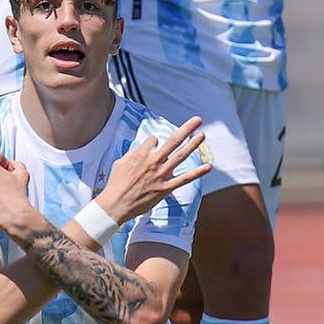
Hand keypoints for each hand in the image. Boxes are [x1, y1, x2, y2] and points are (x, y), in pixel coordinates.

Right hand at [96, 116, 210, 223]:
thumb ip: (133, 154)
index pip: (154, 140)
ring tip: (202, 135)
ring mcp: (161, 174)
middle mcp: (154, 161)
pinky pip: (184, 179)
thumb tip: (142, 149)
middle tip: (198, 120)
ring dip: (193, 144)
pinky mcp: (165, 188)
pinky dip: (197, 173)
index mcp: (141, 153)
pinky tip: (208, 167)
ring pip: (181, 156)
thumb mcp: (120, 163)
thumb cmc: (116, 184)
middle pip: (173, 141)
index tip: (152, 148)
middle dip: (186, 128)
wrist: (116, 203)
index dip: (153, 143)